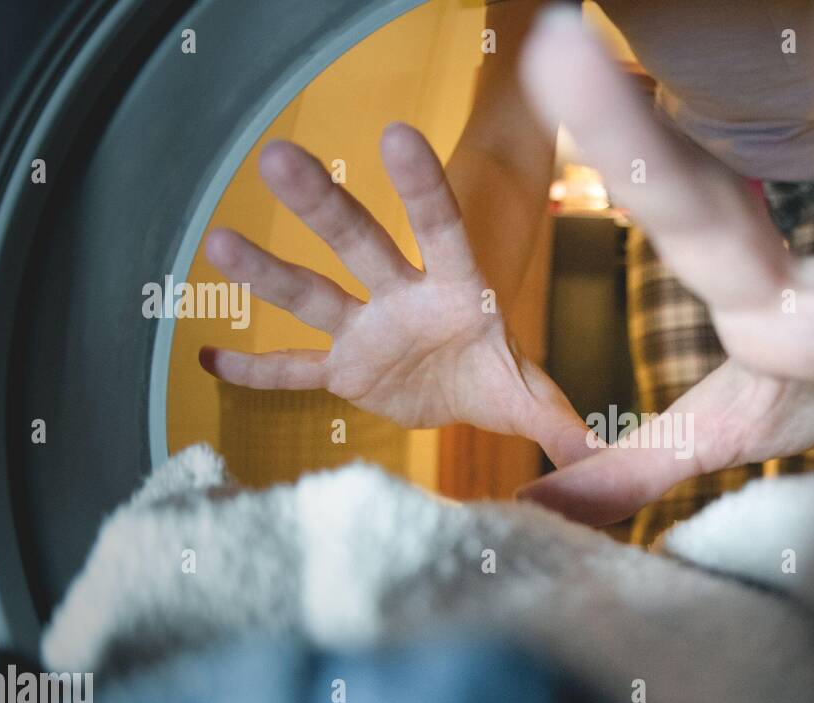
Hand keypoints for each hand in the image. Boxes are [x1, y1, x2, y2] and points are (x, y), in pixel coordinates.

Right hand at [199, 123, 589, 467]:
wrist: (464, 389)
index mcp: (457, 290)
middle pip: (361, 244)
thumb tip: (602, 456)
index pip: (441, 232)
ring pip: (314, 296)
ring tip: (218, 242)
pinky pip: (296, 369)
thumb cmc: (498, 372)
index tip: (397, 136)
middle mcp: (403, 297)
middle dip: (323, 205)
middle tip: (278, 157)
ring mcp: (366, 329)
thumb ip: (557, 419)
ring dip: (269, 274)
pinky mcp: (344, 369)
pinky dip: (259, 369)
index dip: (422, 190)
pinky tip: (211, 356)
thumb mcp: (530, 394)